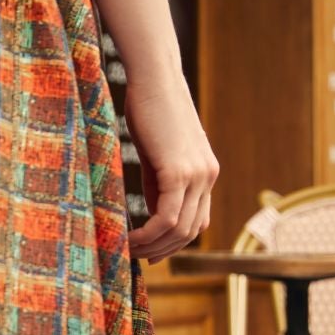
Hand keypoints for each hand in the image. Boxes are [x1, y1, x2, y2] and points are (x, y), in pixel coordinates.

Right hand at [122, 68, 217, 261]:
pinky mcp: (179, 171)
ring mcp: (197, 175)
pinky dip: (148, 234)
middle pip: (191, 230)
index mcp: (206, 172)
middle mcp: (207, 176)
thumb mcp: (159, 153)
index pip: (198, 220)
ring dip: (153, 245)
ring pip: (180, 229)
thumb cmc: (150, 108)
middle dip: (163, 249)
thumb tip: (154, 214)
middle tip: (136, 256)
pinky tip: (129, 236)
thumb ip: (161, 182)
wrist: (154, 78)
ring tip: (127, 248)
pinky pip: (167, 218)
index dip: (174, 242)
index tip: (150, 250)